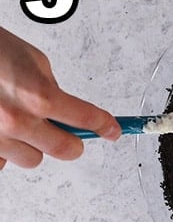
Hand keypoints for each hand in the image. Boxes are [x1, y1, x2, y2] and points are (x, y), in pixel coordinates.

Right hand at [0, 27, 118, 169]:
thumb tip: (64, 109)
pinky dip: (2, 149)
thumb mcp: (32, 60)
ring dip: (32, 145)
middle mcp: (18, 121)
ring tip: (18, 123)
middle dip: (71, 142)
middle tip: (68, 133)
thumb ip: (51, 88)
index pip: (87, 120)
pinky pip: (1, 161)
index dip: (105, 126)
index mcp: (38, 96)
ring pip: (32, 159)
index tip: (113, 131)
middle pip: (64, 150)